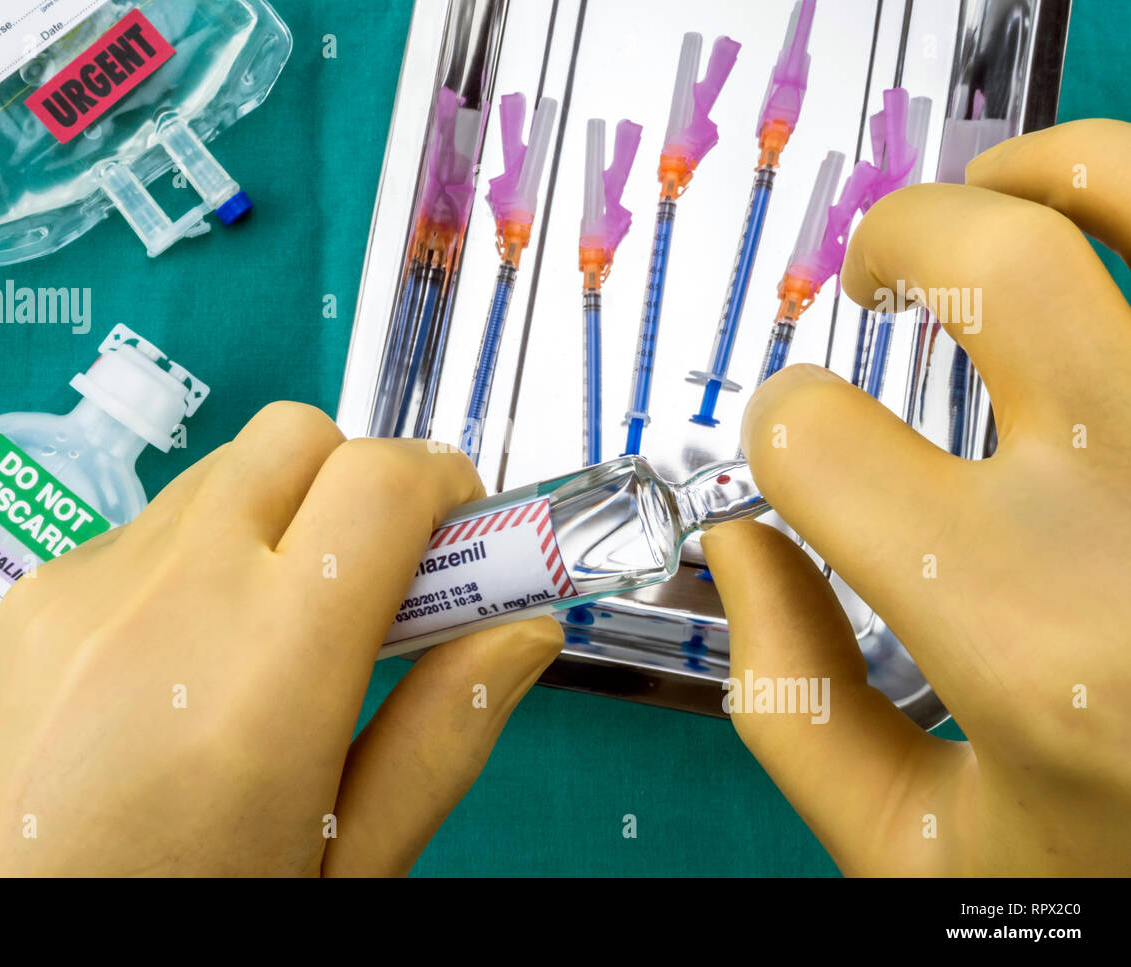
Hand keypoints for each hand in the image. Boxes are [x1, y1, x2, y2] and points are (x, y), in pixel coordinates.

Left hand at [0, 403, 562, 875]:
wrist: (1, 947)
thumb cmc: (177, 923)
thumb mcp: (346, 865)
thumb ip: (445, 737)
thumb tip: (521, 634)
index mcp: (265, 673)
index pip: (380, 480)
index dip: (447, 488)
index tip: (470, 544)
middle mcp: (168, 598)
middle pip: (302, 437)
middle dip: (366, 484)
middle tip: (389, 582)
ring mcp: (88, 584)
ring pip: (227, 470)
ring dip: (288, 514)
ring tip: (289, 629)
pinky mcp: (36, 592)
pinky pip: (155, 522)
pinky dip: (208, 551)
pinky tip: (199, 655)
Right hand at [701, 119, 1130, 873]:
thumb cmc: (1121, 881)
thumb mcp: (918, 850)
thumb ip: (789, 701)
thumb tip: (744, 544)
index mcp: (1031, 648)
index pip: (820, 438)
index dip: (779, 427)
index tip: (802, 442)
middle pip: (999, 265)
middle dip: (896, 242)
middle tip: (878, 272)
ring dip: (1043, 174)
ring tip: (999, 199)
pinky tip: (1108, 241)